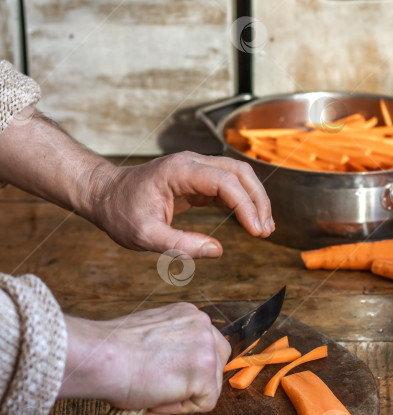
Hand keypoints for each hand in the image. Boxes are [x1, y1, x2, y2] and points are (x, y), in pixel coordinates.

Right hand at [60, 303, 230, 414]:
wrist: (103, 357)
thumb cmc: (113, 351)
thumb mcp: (149, 335)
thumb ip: (169, 346)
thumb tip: (173, 371)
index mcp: (187, 313)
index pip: (204, 346)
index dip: (186, 369)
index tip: (162, 377)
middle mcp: (202, 324)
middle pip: (217, 362)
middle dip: (195, 382)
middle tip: (163, 390)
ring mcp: (206, 347)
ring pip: (210, 384)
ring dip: (183, 396)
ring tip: (152, 393)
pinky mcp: (205, 373)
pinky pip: (204, 402)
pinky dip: (180, 408)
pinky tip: (156, 397)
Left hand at [83, 151, 273, 257]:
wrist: (104, 195)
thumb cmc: (120, 212)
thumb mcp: (144, 236)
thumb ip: (180, 246)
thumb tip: (216, 251)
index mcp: (179, 171)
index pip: (225, 182)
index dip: (246, 206)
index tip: (257, 232)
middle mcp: (191, 163)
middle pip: (239, 173)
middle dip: (258, 200)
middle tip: (265, 231)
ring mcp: (195, 168)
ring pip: (237, 176)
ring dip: (254, 199)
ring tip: (264, 228)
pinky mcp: (196, 179)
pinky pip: (227, 186)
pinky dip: (242, 202)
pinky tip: (249, 221)